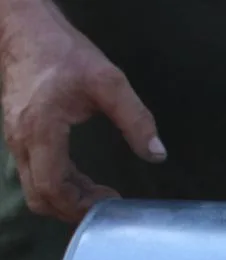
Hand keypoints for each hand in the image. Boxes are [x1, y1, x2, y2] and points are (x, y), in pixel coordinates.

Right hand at [0, 0, 164, 221]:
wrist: (23, 28)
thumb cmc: (63, 53)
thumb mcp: (108, 82)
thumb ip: (135, 118)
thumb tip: (156, 154)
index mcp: (41, 130)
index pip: (52, 188)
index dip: (82, 206)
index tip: (112, 200)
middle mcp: (21, 140)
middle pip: (40, 198)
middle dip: (74, 210)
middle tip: (108, 204)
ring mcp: (16, 139)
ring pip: (35, 188)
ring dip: (66, 199)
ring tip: (100, 194)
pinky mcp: (18, 135)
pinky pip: (34, 173)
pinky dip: (58, 184)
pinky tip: (83, 180)